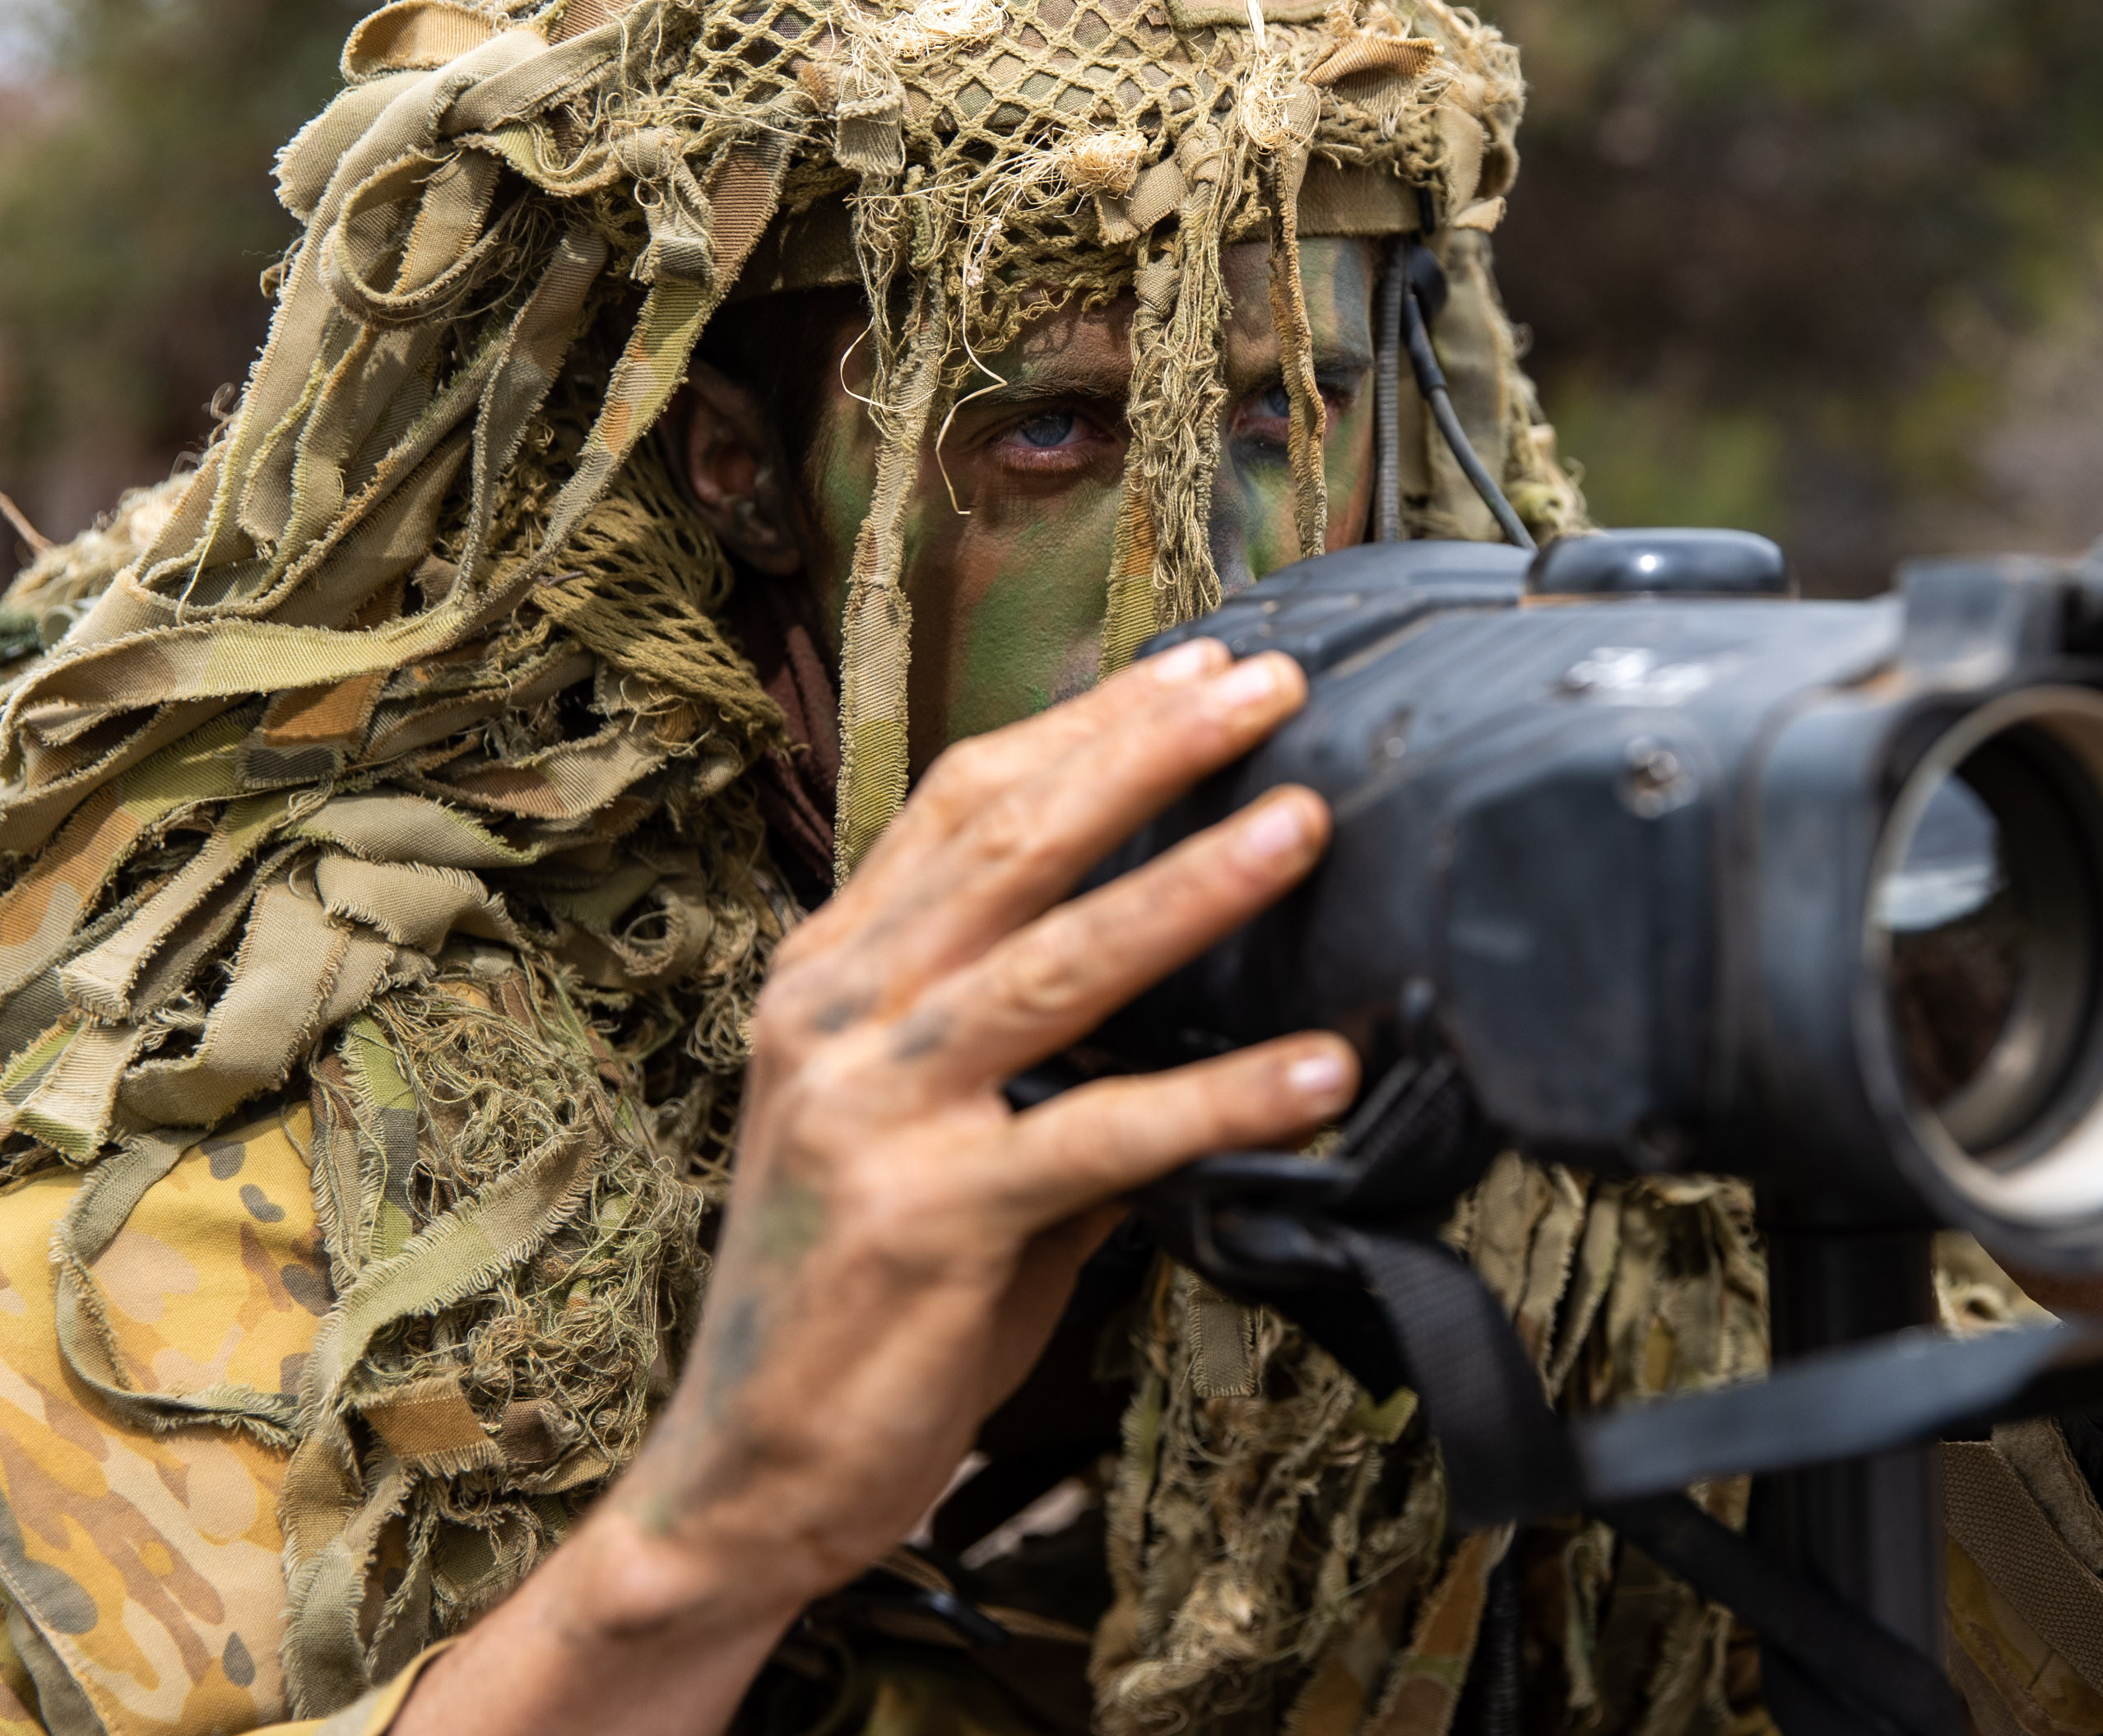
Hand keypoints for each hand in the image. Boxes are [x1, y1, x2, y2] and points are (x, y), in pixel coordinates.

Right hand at [395, 639, 1352, 1735]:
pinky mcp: (929, 1219)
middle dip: (1145, 753)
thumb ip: (1035, 1048)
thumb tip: (1196, 980)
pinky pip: (1100, 1138)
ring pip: (1053, 963)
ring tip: (1304, 824)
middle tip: (1267, 686)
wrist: (742, 1474)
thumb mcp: (927, 1130)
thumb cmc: (861, 1295)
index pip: (960, 806)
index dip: (1083, 727)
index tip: (1195, 668)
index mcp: (829, 978)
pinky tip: (1318, 1072)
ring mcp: (874, 1112)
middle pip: (1008, 842)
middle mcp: (836, 1017)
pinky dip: (1218, 1099)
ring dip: (1190, 888)